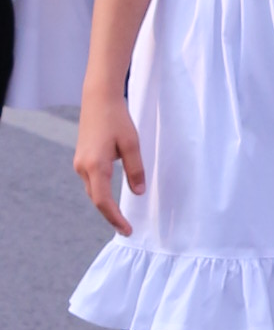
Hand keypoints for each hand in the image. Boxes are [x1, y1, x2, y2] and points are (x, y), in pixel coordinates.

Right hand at [74, 94, 141, 232]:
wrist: (98, 99)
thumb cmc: (117, 119)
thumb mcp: (132, 145)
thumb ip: (135, 170)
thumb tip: (138, 193)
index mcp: (95, 165)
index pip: (104, 201)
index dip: (115, 218)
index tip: (127, 230)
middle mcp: (83, 167)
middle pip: (96, 199)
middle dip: (110, 215)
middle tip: (126, 229)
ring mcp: (79, 163)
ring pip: (93, 191)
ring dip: (105, 205)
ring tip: (120, 217)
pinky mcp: (81, 158)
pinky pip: (91, 182)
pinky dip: (101, 193)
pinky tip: (111, 198)